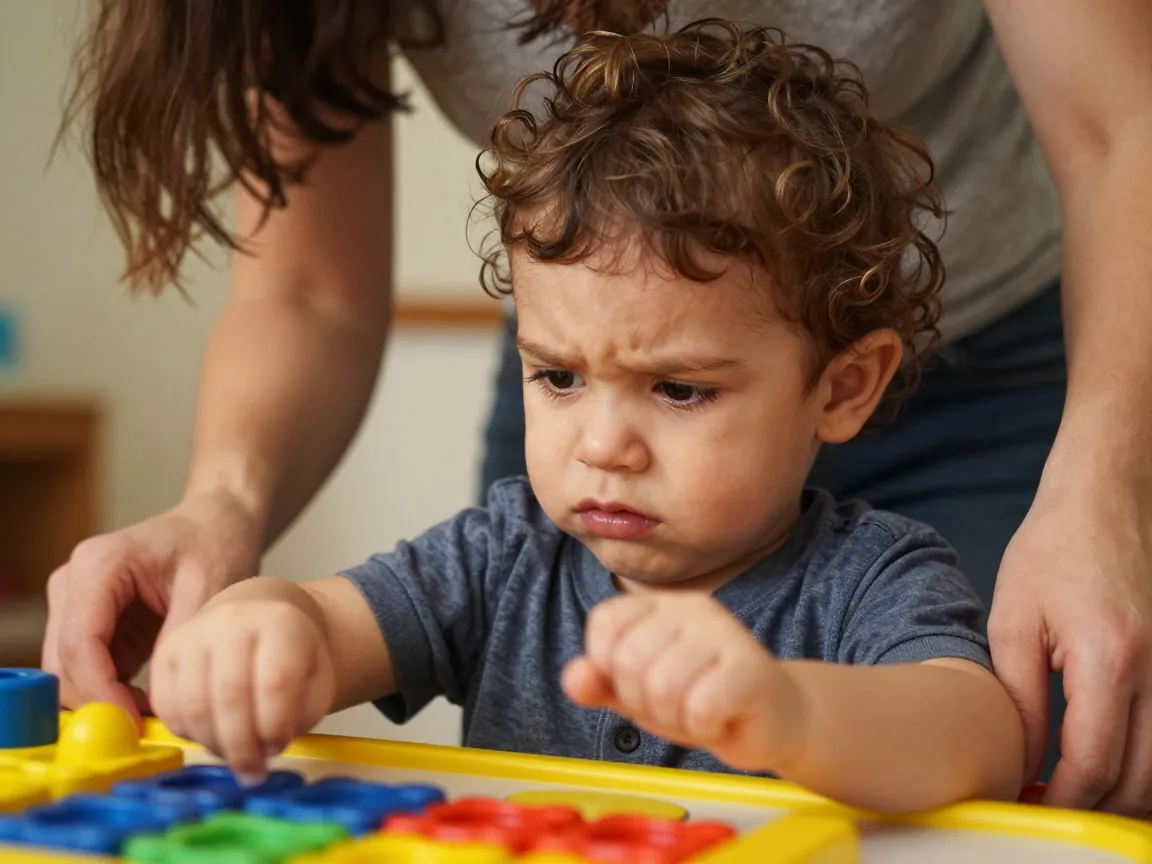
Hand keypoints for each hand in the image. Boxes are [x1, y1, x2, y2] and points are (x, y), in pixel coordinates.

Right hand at [41, 490, 263, 722]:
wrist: (218, 523)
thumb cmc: (217, 544)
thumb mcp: (210, 589)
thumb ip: (178, 642)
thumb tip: (156, 700)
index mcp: (99, 565)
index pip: (80, 643)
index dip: (100, 692)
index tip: (131, 723)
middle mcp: (74, 582)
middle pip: (64, 662)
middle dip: (99, 702)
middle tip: (144, 729)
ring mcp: (75, 602)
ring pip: (70, 671)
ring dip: (104, 699)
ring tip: (154, 713)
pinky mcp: (89, 621)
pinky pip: (88, 668)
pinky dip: (112, 691)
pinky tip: (149, 699)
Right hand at [148, 581, 335, 780]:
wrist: (258, 613)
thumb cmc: (292, 654)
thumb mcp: (317, 678)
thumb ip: (303, 711)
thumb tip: (267, 746)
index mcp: (279, 622)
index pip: (276, 681)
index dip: (276, 725)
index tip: (280, 746)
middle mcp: (232, 620)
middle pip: (230, 695)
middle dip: (242, 747)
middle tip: (254, 772)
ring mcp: (192, 634)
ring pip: (193, 705)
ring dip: (214, 744)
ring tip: (235, 756)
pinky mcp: (163, 653)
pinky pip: (167, 707)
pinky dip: (188, 734)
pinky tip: (212, 736)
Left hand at [562, 592, 800, 771]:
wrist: (773, 721)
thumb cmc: (699, 699)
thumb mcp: (638, 693)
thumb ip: (600, 683)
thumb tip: (573, 679)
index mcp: (659, 604)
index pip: (605, 624)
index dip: (609, 668)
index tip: (640, 682)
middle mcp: (692, 607)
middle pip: (629, 661)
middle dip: (643, 701)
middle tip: (676, 703)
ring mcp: (724, 632)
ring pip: (662, 686)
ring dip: (674, 718)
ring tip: (698, 710)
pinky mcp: (750, 667)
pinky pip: (700, 708)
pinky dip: (703, 728)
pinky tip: (721, 719)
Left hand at [990, 471, 1151, 815]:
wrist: (1103, 502)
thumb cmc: (1051, 551)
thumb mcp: (1013, 622)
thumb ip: (1019, 698)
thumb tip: (1021, 761)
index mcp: (1109, 660)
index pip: (1095, 763)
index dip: (1060, 799)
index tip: (1027, 809)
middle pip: (1139, 780)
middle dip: (1092, 807)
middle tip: (1042, 808)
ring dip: (1119, 793)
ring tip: (1065, 791)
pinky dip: (1138, 764)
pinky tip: (1098, 762)